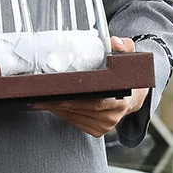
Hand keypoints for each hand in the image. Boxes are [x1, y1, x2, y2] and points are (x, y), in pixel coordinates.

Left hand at [29, 36, 149, 137]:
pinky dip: (61, 114)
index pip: (94, 102)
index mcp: (120, 100)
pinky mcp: (97, 130)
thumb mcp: (127, 58)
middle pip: (78, 109)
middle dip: (56, 102)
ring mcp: (104, 125)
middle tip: (39, 94)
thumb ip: (124, 47)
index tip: (56, 91)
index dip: (73, 98)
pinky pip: (74, 122)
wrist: (133, 98)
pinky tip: (52, 105)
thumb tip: (116, 41)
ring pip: (73, 117)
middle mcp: (112, 115)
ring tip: (40, 98)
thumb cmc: (126, 78)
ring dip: (56, 108)